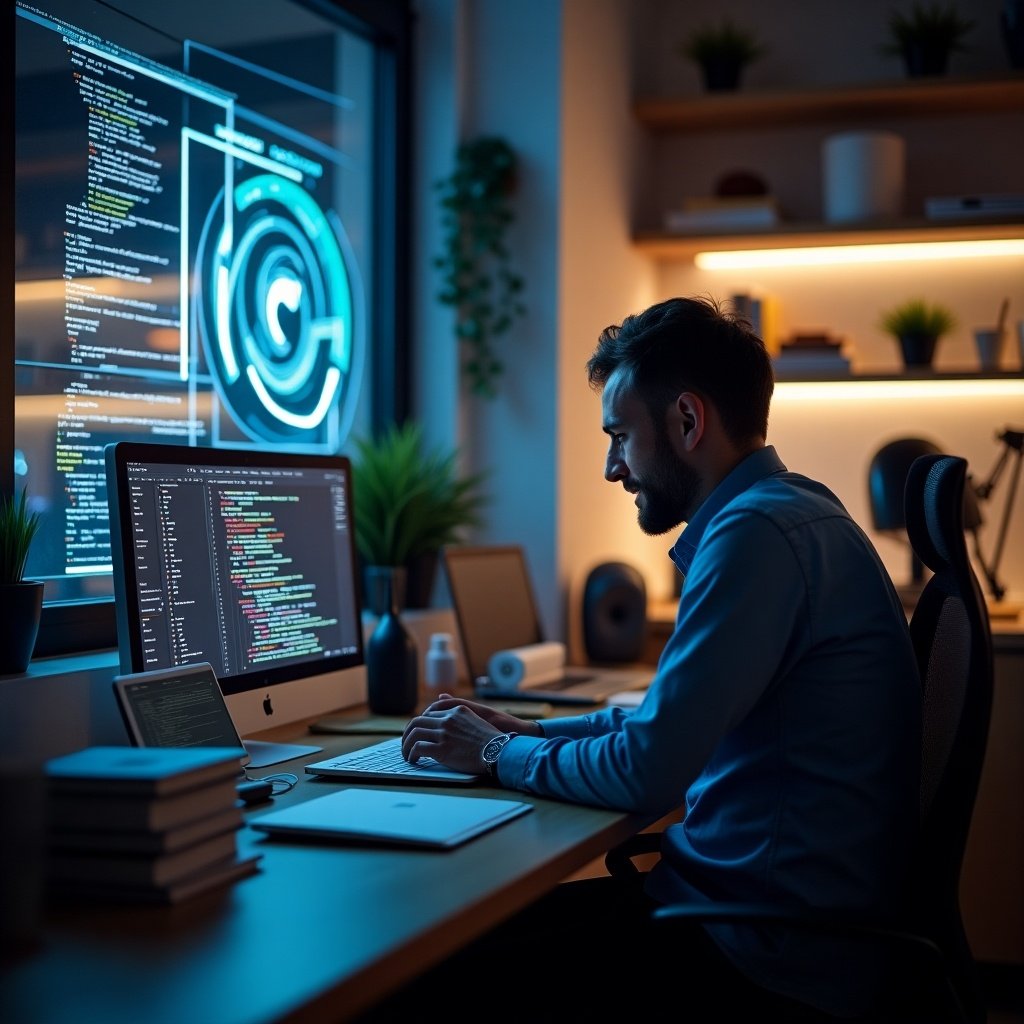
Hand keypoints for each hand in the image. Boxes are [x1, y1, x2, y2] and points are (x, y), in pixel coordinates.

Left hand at [401, 694, 538, 772]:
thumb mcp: (476, 717)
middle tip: (406, 743)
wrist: (499, 752)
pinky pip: (418, 749)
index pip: (429, 712)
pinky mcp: (441, 749)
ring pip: (413, 735)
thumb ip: (459, 710)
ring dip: (406, 745)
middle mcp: (448, 720)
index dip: (420, 723)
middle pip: (417, 722)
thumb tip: (441, 696)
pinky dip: (412, 754)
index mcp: (457, 711)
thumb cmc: (491, 740)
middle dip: (408, 733)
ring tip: (407, 754)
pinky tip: (414, 760)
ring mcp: (444, 734)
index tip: (418, 732)